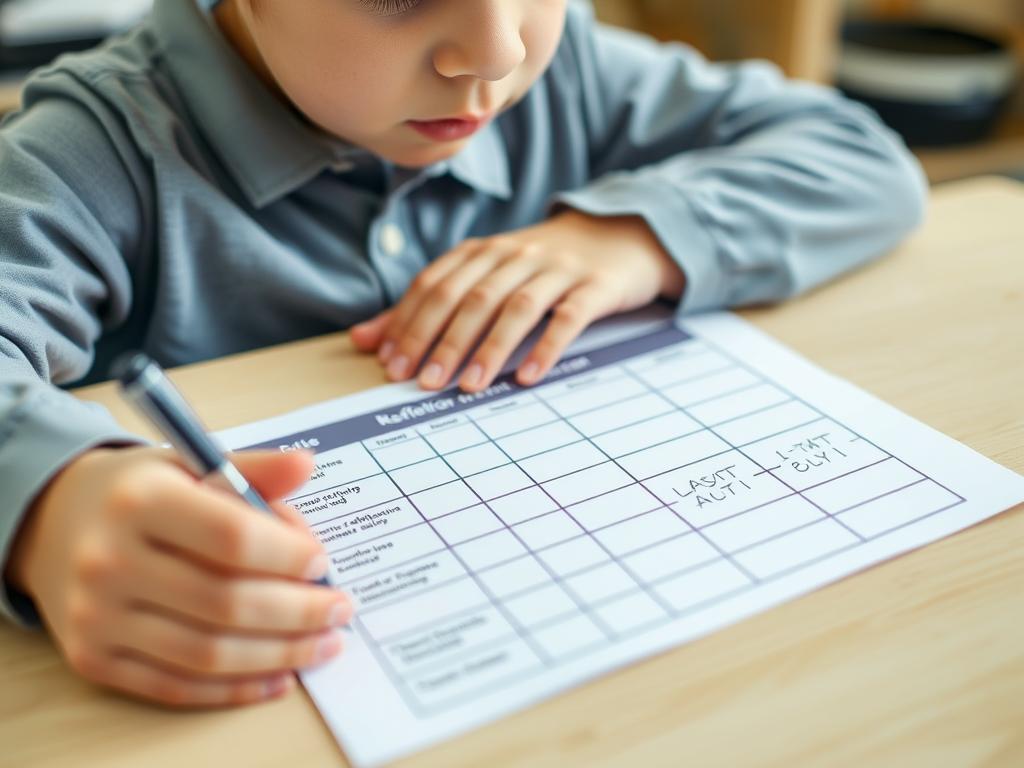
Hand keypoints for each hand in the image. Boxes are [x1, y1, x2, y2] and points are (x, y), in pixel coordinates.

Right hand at [5, 447, 349, 707]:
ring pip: (208, 653)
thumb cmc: (138, 492)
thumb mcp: (188, 464)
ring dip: (280, 654)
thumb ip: (250, 470)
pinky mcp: (94, 659)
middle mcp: (110, 561)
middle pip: (226, 602)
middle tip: (339, 609)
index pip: (231, 537)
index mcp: (140, 501)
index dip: (288, 555)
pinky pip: (177, 685)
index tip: (322, 561)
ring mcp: (98, 617)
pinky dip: (236, 688)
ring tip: (323, 645)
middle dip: (298, 612)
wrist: (52, 522)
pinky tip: (278, 675)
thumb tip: (305, 465)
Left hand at [350, 210, 684, 391]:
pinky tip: (527, 376)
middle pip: (472, 297)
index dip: (410, 323)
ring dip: (489, 348)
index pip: (437, 284)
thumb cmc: (541, 266)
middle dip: (443, 340)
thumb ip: (427, 306)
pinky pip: (569, 318)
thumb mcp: (485, 275)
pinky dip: (546, 347)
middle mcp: (517, 254)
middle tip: (423, 382)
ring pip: (517, 307)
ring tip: (468, 386)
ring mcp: (558, 269)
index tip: (391, 364)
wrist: (621, 235)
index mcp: (484, 251)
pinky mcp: (595, 288)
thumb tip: (362, 341)